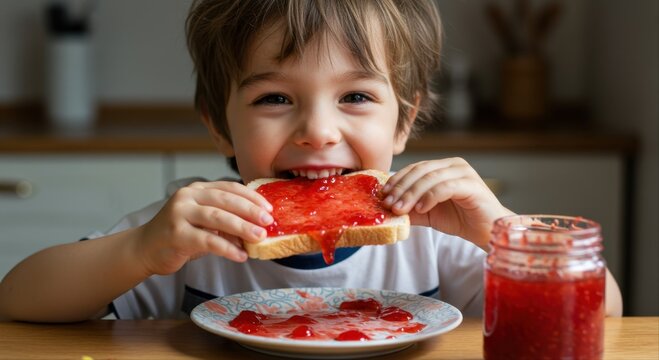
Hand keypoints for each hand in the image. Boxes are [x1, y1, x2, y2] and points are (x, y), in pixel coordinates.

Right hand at [136, 181, 272, 274]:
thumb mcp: (204, 223)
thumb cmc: (179, 235)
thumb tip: (258, 229)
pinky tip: (240, 256)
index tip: (269, 209)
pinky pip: (207, 240)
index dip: (251, 197)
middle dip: (250, 211)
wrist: (144, 249)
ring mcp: (179, 214)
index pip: (229, 188)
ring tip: (259, 237)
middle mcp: (187, 197)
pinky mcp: (176, 234)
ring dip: (242, 227)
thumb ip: (226, 221)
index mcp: (197, 189)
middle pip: (225, 200)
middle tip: (268, 222)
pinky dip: (227, 248)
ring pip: (217, 218)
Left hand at [383, 158, 513, 248]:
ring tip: (400, 209)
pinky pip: (445, 187)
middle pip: (420, 171)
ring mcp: (464, 173)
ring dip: (411, 194)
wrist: (485, 231)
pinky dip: (430, 197)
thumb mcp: (427, 213)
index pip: (414, 168)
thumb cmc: (459, 219)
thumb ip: (409, 208)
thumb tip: (385, 208)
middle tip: (387, 203)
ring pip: (430, 178)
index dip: (397, 180)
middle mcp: (453, 165)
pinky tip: (421, 209)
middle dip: (401, 187)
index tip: (382, 195)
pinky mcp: (472, 185)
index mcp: (442, 167)